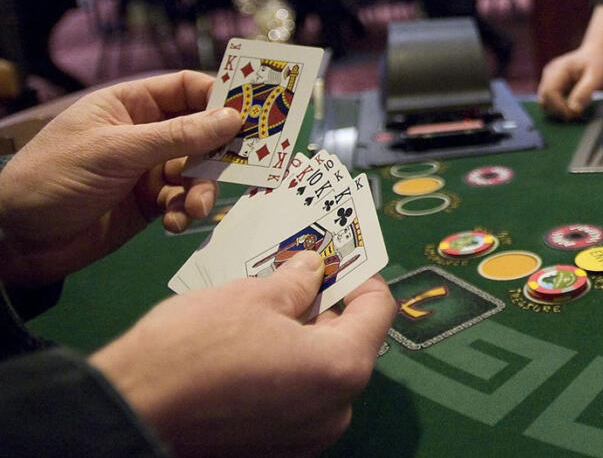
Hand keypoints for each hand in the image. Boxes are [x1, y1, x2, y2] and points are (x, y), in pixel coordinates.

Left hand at [0, 71, 241, 284]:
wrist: (16, 240)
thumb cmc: (56, 177)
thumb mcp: (117, 151)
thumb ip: (178, 136)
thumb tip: (232, 118)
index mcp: (130, 105)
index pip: (186, 88)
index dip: (219, 96)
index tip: (251, 111)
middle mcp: (144, 133)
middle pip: (201, 130)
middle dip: (222, 148)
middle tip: (251, 161)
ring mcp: (147, 169)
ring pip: (197, 171)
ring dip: (202, 189)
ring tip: (196, 207)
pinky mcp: (148, 203)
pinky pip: (182, 201)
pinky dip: (184, 212)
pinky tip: (174, 223)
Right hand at [91, 251, 396, 457]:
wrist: (130, 412)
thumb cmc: (194, 349)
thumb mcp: (251, 297)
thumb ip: (296, 282)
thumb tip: (312, 267)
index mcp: (342, 368)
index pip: (379, 311)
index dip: (361, 276)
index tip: (338, 257)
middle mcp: (335, 412)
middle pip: (349, 344)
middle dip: (326, 307)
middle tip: (296, 275)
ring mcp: (304, 439)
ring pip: (319, 374)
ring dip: (302, 339)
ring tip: (267, 308)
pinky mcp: (273, 452)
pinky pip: (294, 401)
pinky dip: (283, 371)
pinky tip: (249, 347)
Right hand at [537, 47, 602, 119]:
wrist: (594, 54)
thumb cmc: (596, 63)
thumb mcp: (596, 77)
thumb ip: (584, 92)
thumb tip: (573, 109)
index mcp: (559, 69)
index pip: (549, 92)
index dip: (559, 106)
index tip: (573, 113)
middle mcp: (549, 73)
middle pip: (544, 98)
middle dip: (557, 110)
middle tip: (575, 115)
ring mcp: (548, 79)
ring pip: (544, 102)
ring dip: (557, 110)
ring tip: (574, 111)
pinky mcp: (551, 85)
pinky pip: (550, 101)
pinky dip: (559, 107)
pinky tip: (572, 106)